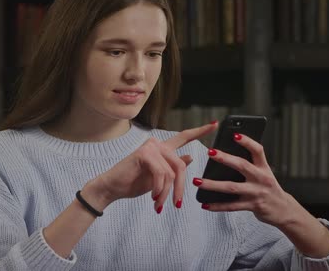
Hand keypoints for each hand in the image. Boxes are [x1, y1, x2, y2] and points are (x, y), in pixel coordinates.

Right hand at [83, 122, 217, 212]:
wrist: (113, 187)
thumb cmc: (134, 182)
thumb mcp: (159, 178)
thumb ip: (173, 167)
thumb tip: (191, 156)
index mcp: (162, 148)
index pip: (184, 137)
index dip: (200, 131)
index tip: (215, 124)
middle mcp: (158, 143)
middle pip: (181, 166)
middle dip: (180, 188)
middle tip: (175, 205)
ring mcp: (151, 146)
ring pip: (171, 173)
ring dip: (166, 193)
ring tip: (158, 203)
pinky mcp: (144, 153)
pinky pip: (161, 174)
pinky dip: (159, 189)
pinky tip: (153, 197)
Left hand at [193, 133, 294, 226]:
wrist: (284, 211)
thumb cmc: (268, 188)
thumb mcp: (264, 174)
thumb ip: (250, 165)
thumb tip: (226, 155)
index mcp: (264, 168)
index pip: (257, 151)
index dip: (247, 142)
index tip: (234, 135)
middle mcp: (261, 178)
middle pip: (242, 165)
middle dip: (225, 158)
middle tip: (210, 152)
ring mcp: (256, 193)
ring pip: (232, 187)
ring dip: (212, 184)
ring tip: (197, 181)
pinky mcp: (252, 206)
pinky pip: (231, 206)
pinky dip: (217, 206)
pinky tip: (205, 204)